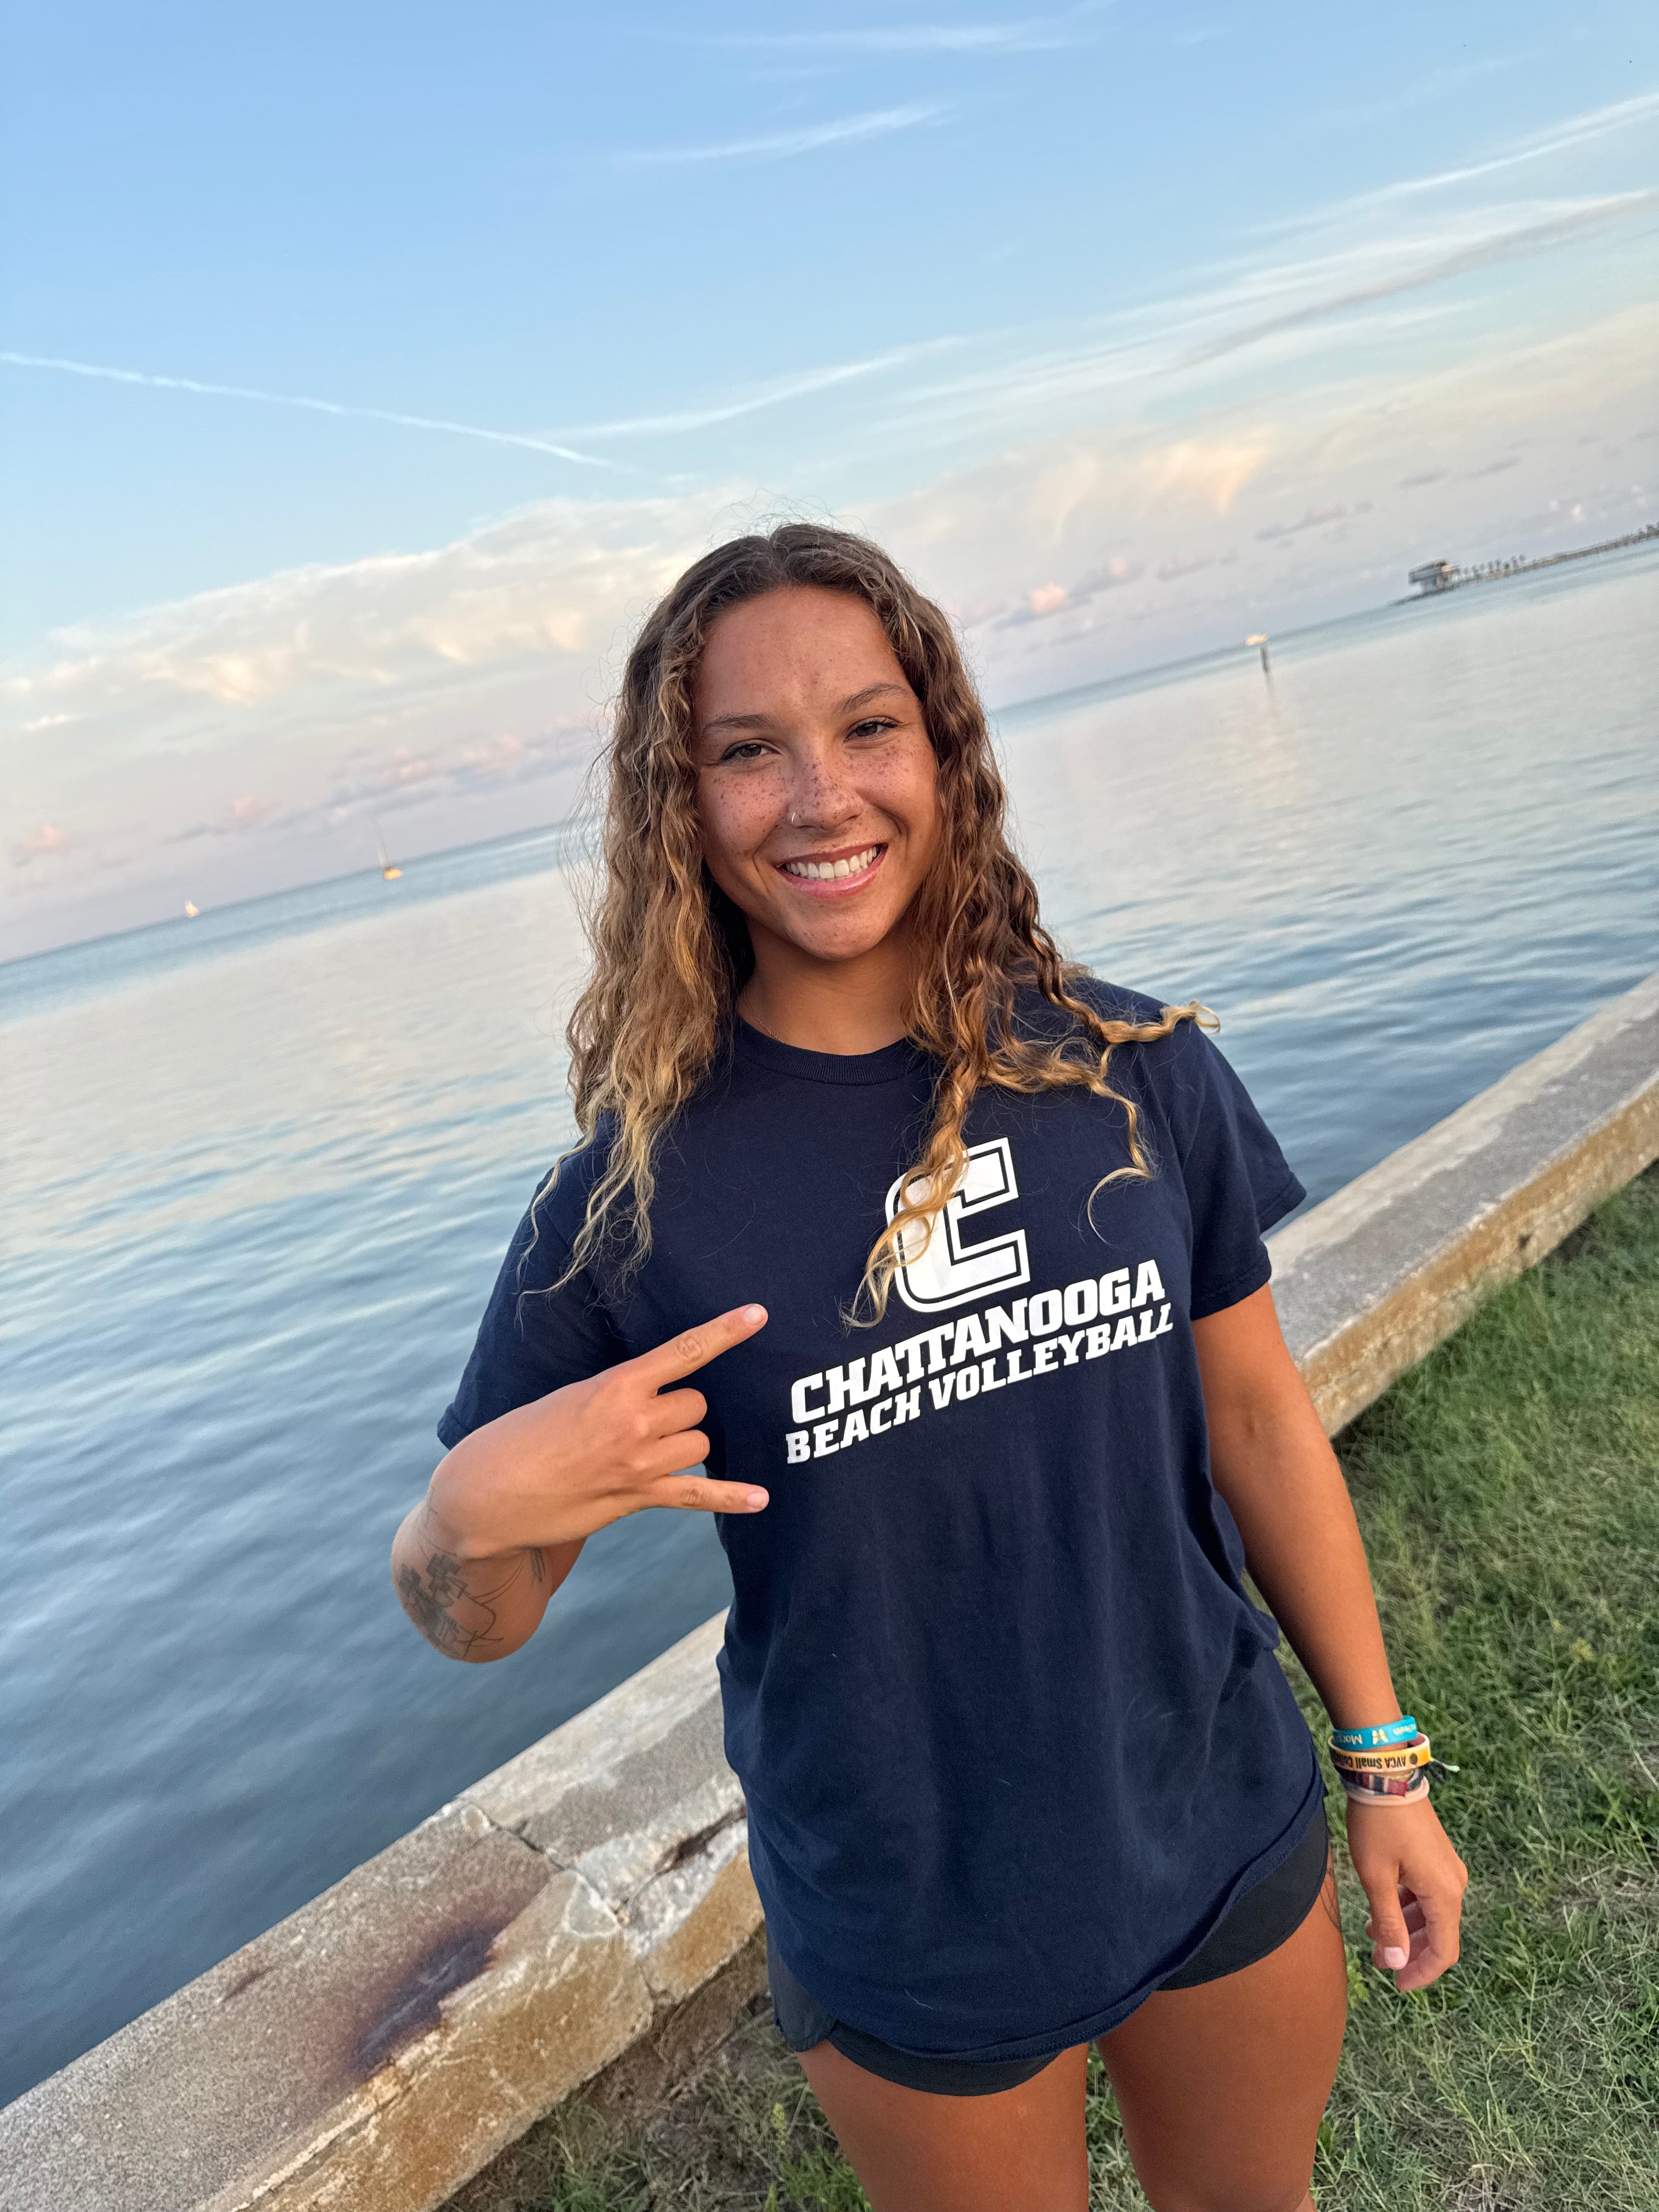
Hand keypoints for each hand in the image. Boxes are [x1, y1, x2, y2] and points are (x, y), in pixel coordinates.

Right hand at [428, 1302, 770, 1556]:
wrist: (487, 1493)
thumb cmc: (520, 1438)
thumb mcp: (566, 1397)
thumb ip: (614, 1392)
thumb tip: (652, 1395)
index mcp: (614, 1385)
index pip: (683, 1351)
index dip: (725, 1332)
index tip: (758, 1315)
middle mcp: (632, 1420)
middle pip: (698, 1405)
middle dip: (682, 1412)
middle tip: (646, 1421)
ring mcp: (637, 1462)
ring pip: (701, 1442)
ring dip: (686, 1445)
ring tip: (647, 1452)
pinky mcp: (635, 1497)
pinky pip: (697, 1494)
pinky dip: (732, 1497)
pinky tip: (762, 1498)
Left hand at [1345, 1791, 1467, 1991]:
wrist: (1385, 1774)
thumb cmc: (1378, 1825)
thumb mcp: (1376, 1877)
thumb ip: (1389, 1923)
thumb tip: (1397, 1962)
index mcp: (1444, 1893)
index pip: (1444, 1951)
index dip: (1422, 1973)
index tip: (1397, 1985)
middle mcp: (1454, 1884)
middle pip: (1439, 1934)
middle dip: (1410, 1952)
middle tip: (1378, 1962)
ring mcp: (1446, 1869)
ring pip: (1431, 1914)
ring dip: (1406, 1929)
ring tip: (1371, 1935)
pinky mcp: (1436, 1857)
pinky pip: (1427, 1894)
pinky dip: (1407, 1908)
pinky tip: (1381, 1908)